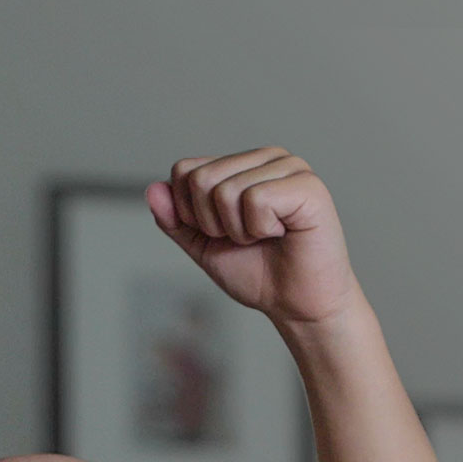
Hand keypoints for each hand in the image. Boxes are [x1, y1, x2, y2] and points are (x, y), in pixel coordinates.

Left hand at [146, 147, 359, 326]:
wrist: (295, 304)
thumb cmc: (257, 272)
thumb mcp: (202, 245)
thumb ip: (175, 219)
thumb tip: (154, 189)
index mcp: (241, 164)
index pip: (184, 171)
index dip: (190, 214)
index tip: (222, 233)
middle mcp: (266, 157)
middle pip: (200, 179)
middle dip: (212, 223)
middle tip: (247, 238)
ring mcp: (290, 167)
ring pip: (224, 191)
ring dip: (238, 230)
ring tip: (267, 236)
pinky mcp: (308, 186)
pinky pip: (254, 200)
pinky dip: (259, 229)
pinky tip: (282, 233)